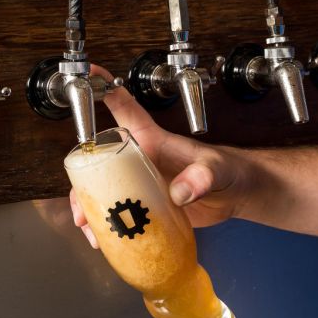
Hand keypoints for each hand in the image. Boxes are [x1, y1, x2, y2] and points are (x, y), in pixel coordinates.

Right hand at [69, 66, 246, 247]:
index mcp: (151, 140)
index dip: (104, 88)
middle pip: (98, 161)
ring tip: (90, 231)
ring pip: (102, 191)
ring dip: (90, 210)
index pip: (123, 108)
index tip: (86, 75)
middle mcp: (139, 160)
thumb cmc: (228, 171)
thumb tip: (180, 192)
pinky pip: (118, 214)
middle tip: (81, 207)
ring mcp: (140, 184)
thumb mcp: (217, 169)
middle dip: (82, 183)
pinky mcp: (145, 207)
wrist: (236, 196)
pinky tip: (104, 242)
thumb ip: (202, 176)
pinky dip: (107, 229)